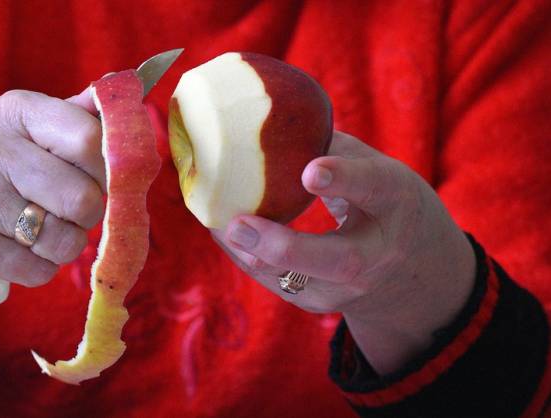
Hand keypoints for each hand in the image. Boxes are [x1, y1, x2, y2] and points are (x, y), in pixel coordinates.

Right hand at [0, 89, 103, 345]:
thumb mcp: (18, 126)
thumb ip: (72, 117)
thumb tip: (125, 103)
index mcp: (15, 112)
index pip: (89, 138)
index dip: (108, 166)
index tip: (99, 177)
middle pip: (83, 198)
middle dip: (88, 212)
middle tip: (71, 209)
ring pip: (65, 240)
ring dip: (66, 243)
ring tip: (45, 229)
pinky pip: (40, 270)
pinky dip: (41, 267)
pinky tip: (21, 249)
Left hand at [212, 131, 475, 373]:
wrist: (411, 265)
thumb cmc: (380, 199)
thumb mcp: (373, 167)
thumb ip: (328, 147)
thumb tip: (265, 117)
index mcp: (396, 203)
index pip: (374, 189)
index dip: (344, 179)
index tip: (309, 172)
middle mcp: (377, 254)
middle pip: (337, 261)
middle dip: (284, 246)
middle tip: (239, 225)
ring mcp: (348, 287)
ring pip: (294, 282)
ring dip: (247, 254)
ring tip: (215, 224)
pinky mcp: (317, 302)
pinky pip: (274, 282)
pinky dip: (245, 257)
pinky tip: (222, 233)